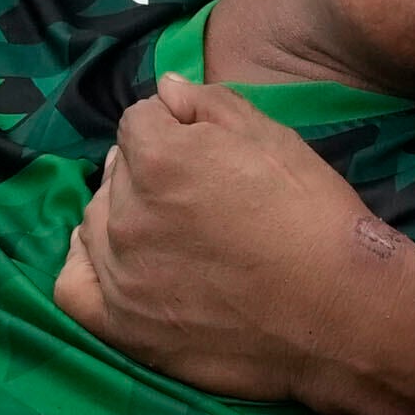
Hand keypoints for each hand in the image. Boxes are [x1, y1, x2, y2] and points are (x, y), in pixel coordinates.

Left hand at [53, 75, 414, 414]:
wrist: (341, 315)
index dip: (175, 132)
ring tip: (175, 238)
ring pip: (96, 222)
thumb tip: (165, 89)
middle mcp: (126, 212)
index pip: (139, 122)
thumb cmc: (316, 220)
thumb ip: (210, 104)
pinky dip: (88, 267)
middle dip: (149, 174)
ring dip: (125, 218)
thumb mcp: (276, 140)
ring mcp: (119, 272)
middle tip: (202, 202)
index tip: (209, 157)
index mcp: (158, 158)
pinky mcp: (120, 325)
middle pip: (116, 173)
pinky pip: (72, 285)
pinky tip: (118, 265)